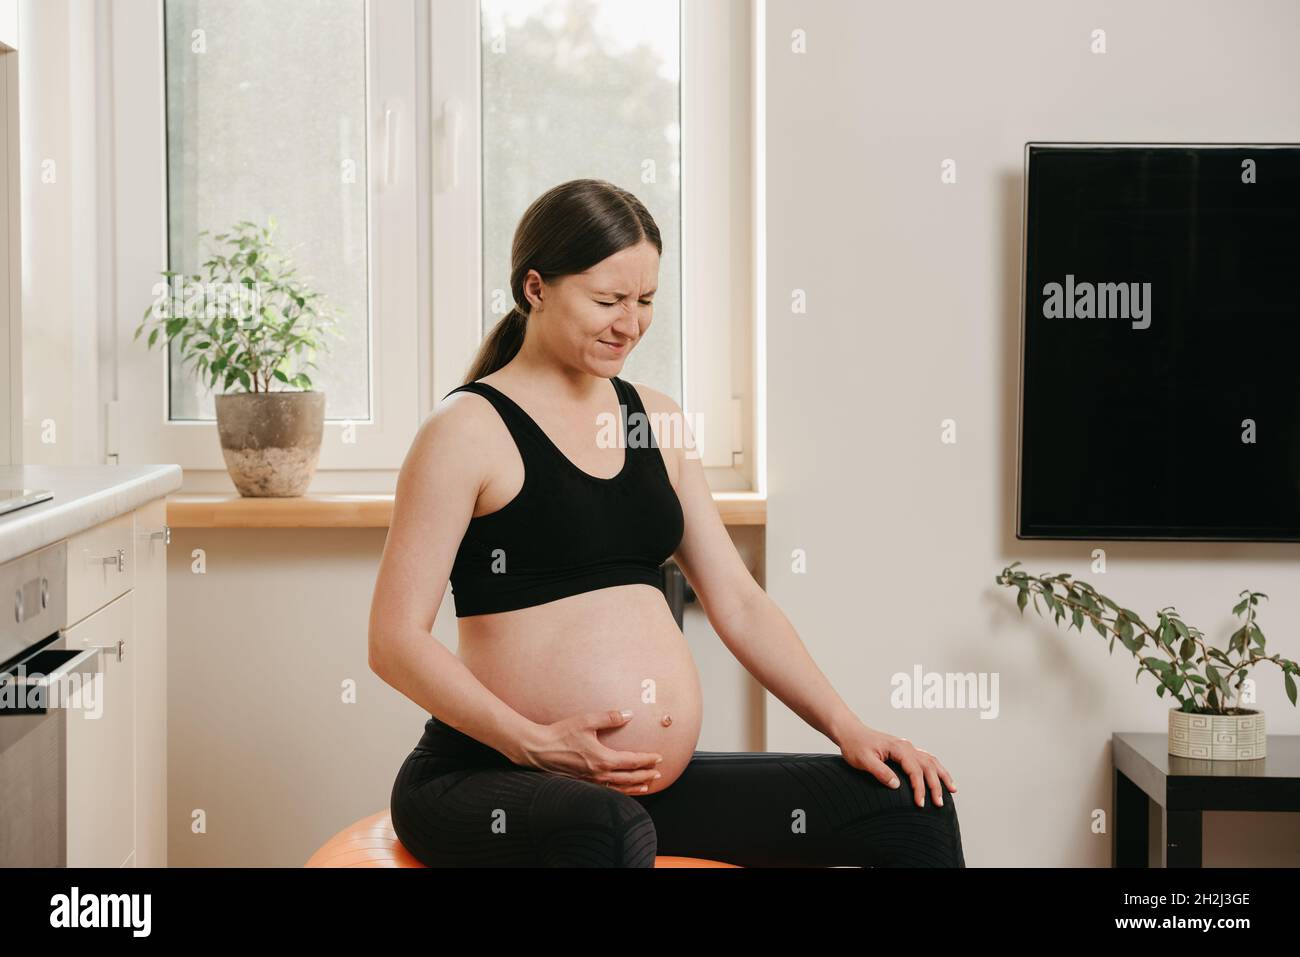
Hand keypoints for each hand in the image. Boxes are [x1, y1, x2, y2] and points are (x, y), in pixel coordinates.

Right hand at [516, 709, 663, 795]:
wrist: (538, 749)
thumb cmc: (560, 734)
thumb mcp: (586, 721)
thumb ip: (610, 717)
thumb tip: (629, 714)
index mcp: (602, 759)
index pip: (632, 762)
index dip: (647, 760)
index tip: (659, 757)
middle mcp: (598, 773)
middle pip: (629, 778)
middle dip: (646, 775)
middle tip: (658, 773)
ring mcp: (590, 781)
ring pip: (618, 788)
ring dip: (635, 787)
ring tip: (646, 786)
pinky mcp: (582, 783)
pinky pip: (606, 790)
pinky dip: (619, 791)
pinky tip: (621, 790)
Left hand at [838, 723, 956, 807]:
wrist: (850, 732)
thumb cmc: (855, 745)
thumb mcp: (863, 760)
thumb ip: (880, 772)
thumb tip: (896, 785)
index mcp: (898, 748)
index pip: (914, 770)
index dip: (919, 788)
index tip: (920, 804)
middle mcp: (906, 746)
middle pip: (927, 766)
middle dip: (935, 785)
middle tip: (939, 804)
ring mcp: (907, 747)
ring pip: (931, 761)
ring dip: (942, 775)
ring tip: (952, 790)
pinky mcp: (905, 750)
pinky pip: (926, 758)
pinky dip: (936, 768)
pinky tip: (940, 776)